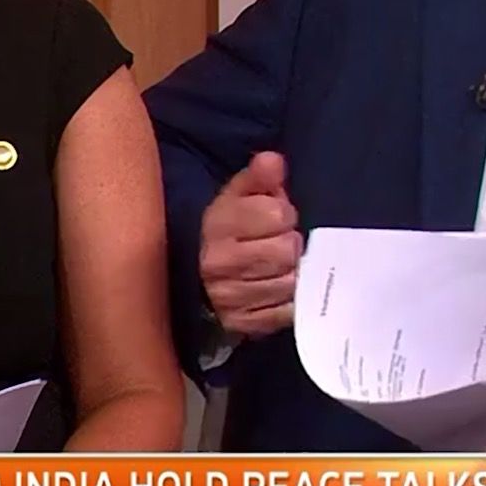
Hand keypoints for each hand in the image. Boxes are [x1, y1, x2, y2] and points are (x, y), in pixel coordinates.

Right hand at [199, 152, 302, 337]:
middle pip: (287, 250)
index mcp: (217, 225)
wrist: (195, 277)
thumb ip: (258, 177)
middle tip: (275, 242)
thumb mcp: (236, 196)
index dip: (282, 213)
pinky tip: (275, 288)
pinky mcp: (243, 324)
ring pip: (291, 282)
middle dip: (288, 243)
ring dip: (290, 272)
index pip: (277, 214)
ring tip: (275, 266)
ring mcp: (231, 298)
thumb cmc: (225, 231)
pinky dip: (288, 300)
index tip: (271, 218)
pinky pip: (287, 311)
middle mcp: (220, 264)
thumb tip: (274, 161)